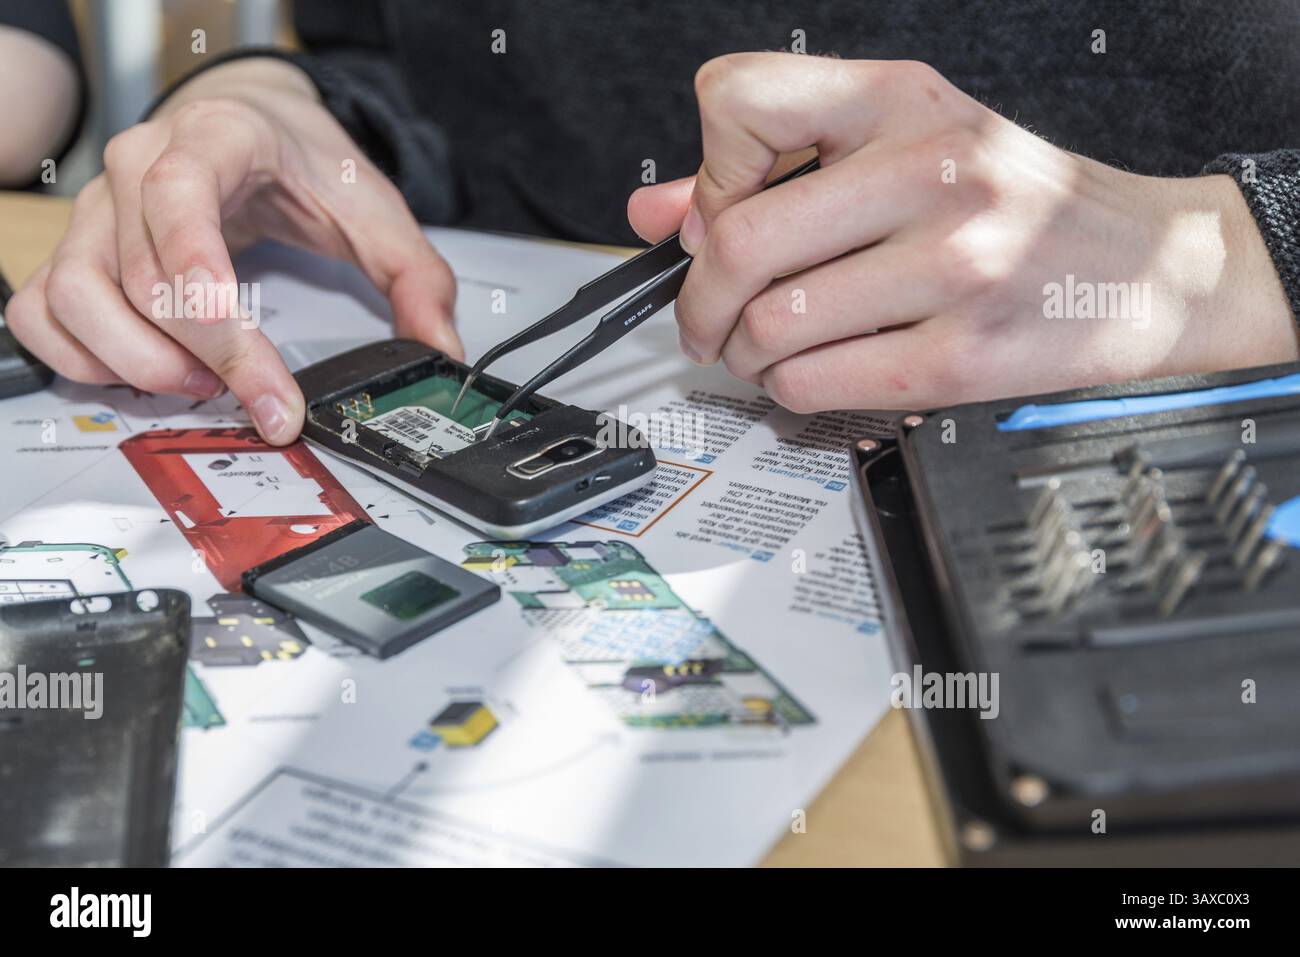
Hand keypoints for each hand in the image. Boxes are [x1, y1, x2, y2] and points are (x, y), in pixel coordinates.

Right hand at [6, 57, 460, 443]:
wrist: (253, 125)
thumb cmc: (300, 161)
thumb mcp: (373, 208)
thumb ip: (417, 277)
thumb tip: (440, 347)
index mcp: (213, 142)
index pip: (181, 201)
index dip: (204, 281)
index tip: (247, 350)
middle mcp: (140, 170)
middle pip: (139, 274)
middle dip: (203, 356)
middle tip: (261, 398)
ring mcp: (100, 211)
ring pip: (79, 296)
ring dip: (136, 362)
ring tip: (203, 384)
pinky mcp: (79, 251)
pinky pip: (45, 312)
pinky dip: (82, 359)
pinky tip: (142, 376)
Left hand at [628, 53, 1298, 411]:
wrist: (1155, 267)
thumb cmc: (1022, 204)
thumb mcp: (911, 144)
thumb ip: (778, 165)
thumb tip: (661, 213)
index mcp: (905, 101)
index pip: (739, 101)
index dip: (707, 170)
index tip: (718, 210)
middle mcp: (929, 171)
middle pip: (736, 242)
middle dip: (697, 300)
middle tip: (705, 319)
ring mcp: (951, 266)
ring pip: (767, 328)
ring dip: (745, 353)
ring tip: (769, 348)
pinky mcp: (960, 354)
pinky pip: (813, 385)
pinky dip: (790, 389)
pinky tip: (816, 372)